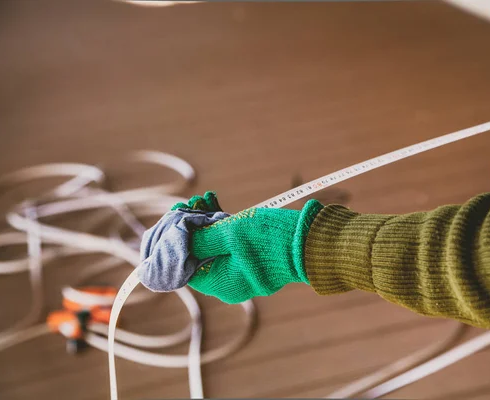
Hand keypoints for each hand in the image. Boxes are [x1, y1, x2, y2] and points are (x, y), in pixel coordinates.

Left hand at [189, 195, 322, 303]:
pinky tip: (217, 204)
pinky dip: (223, 229)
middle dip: (193, 228)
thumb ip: (201, 238)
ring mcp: (243, 273)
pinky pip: (231, 247)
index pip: (185, 266)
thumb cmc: (272, 240)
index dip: (177, 241)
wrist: (313, 243)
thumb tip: (179, 238)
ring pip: (214, 248)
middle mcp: (230, 284)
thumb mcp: (231, 233)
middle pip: (199, 255)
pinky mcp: (255, 261)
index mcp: (221, 284)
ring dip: (207, 224)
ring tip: (205, 199)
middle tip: (193, 203)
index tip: (176, 218)